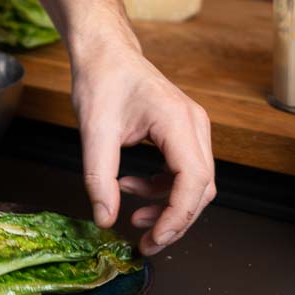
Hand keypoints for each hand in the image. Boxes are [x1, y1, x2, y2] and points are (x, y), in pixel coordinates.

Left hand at [70, 36, 215, 256]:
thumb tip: (105, 218)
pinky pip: (183, 172)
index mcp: (177, 121)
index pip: (194, 180)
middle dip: (174, 220)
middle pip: (201, 188)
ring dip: (167, 206)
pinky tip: (130, 188)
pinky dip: (161, 188)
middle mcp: (194, 125)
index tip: (153, 238)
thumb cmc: (101, 78)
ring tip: (131, 215)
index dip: (177, 216)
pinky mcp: (182, 133)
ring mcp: (191, 128)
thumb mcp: (93, 130)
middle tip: (145, 242)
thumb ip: (99, 177)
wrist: (104, 51)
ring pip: (195, 183)